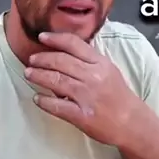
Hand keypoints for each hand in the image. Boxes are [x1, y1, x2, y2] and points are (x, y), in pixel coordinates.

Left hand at [25, 31, 135, 146]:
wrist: (130, 121)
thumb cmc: (118, 94)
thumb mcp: (108, 69)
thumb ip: (89, 60)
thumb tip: (66, 51)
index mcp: (99, 62)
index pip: (74, 44)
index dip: (55, 39)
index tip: (42, 37)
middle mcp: (92, 76)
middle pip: (61, 62)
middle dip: (42, 59)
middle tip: (31, 59)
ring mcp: (86, 96)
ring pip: (57, 81)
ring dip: (39, 76)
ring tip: (29, 73)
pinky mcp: (81, 115)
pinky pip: (58, 106)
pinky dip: (45, 101)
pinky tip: (37, 98)